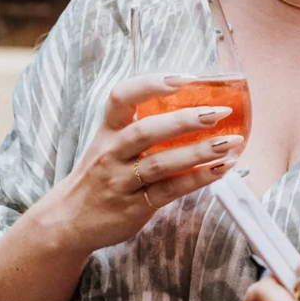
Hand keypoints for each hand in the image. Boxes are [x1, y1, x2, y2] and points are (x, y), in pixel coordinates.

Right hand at [35, 74, 241, 255]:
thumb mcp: (107, 146)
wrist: (68, 222)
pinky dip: (197, 179)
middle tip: (220, 111)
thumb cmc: (98, 178)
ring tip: (231, 143)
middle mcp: (111, 153)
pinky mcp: (134, 207)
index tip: (184, 78)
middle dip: (185, 119)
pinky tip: (221, 169)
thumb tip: (191, 109)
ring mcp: (121, 181)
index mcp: (107, 132)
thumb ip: (139, 129)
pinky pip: (169, 191)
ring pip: (160, 163)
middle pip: (146, 130)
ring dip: (199, 151)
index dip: (151, 84)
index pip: (121, 97)